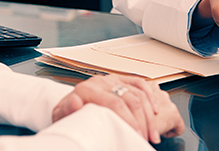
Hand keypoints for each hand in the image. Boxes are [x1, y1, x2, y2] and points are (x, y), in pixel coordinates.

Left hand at [52, 74, 183, 142]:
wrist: (68, 107)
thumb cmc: (68, 116)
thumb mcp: (62, 116)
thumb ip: (67, 109)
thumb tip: (75, 101)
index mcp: (87, 89)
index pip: (114, 103)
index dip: (128, 120)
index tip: (136, 135)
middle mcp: (100, 81)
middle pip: (130, 99)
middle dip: (142, 121)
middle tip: (147, 138)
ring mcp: (112, 79)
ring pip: (138, 93)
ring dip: (149, 115)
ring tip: (152, 133)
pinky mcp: (120, 80)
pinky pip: (140, 84)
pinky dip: (150, 97)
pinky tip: (155, 111)